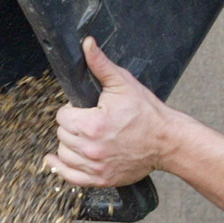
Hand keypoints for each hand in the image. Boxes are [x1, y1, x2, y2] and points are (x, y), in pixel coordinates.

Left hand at [45, 37, 176, 187]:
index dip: (71, 110)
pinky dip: (62, 168)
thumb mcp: (123, 84)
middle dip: (71, 126)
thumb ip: (100, 64)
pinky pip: (70, 177)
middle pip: (61, 134)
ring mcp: (95, 166)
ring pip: (63, 154)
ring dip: (68, 145)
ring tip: (82, 138)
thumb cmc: (147, 113)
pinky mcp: (101, 178)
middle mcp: (90, 148)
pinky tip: (57, 160)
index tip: (83, 110)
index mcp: (92, 124)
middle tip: (88, 122)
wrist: (167, 141)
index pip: (62, 116)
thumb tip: (87, 44)